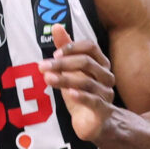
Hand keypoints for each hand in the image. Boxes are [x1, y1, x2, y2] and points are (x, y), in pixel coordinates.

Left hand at [38, 24, 115, 141]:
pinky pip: (95, 101)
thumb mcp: (70, 71)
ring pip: (87, 82)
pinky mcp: (104, 111)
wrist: (94, 122)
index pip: (90, 47)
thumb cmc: (82, 93)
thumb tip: (56, 26)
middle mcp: (106, 76)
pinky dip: (82, 97)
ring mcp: (106, 94)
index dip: (72, 47)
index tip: (54, 52)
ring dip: (65, 79)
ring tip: (47, 78)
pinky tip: (69, 94)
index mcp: (100, 64)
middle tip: (42, 66)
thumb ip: (65, 49)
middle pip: (87, 63)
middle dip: (62, 63)